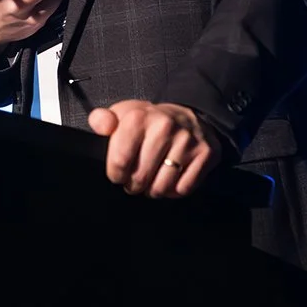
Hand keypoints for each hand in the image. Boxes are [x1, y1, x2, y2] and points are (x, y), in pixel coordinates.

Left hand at [88, 100, 220, 197]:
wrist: (188, 116)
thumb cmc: (149, 121)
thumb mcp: (122, 114)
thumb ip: (102, 120)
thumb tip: (100, 126)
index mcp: (139, 117)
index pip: (120, 160)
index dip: (116, 174)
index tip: (118, 174)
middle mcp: (165, 127)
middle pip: (141, 177)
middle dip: (134, 185)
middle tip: (134, 181)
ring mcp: (187, 141)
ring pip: (162, 187)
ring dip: (153, 191)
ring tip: (151, 181)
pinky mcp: (206, 154)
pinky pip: (184, 189)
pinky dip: (174, 191)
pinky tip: (170, 179)